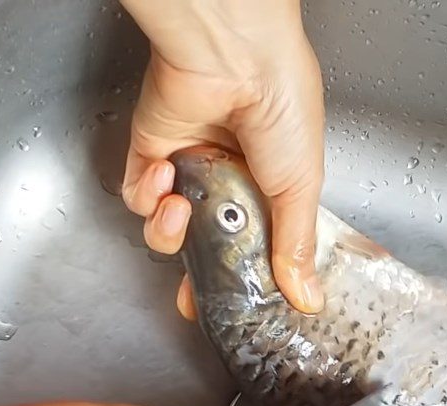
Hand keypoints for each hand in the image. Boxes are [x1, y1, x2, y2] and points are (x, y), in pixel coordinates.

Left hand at [120, 0, 325, 315]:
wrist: (236, 57)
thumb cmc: (281, 106)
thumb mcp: (300, 188)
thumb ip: (295, 246)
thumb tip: (306, 295)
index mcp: (270, 192)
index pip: (254, 249)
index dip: (243, 281)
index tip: (238, 307)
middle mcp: (229, 184)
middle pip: (206, 247)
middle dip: (198, 275)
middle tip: (195, 297)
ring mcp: (190, 171)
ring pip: (168, 229)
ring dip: (171, 231)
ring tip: (184, 209)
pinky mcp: (153, 153)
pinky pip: (139, 196)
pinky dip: (148, 196)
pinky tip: (167, 179)